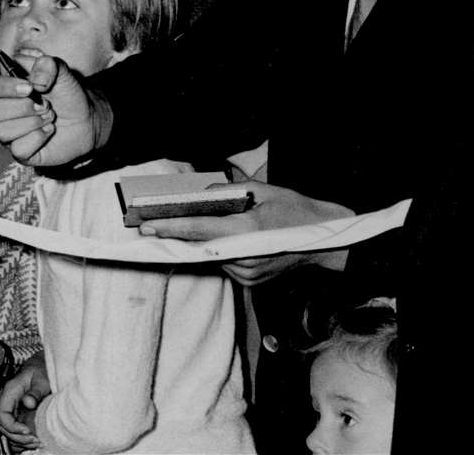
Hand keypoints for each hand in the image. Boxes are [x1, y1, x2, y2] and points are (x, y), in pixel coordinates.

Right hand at [0, 55, 101, 167]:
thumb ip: (47, 64)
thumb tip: (34, 81)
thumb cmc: (67, 93)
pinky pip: (19, 148)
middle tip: (46, 104)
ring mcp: (10, 134)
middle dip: (23, 107)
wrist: (86, 117)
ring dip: (33, 122)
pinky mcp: (21, 152)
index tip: (29, 87)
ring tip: (50, 116)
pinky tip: (49, 131)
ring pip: (3, 131)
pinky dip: (38, 138)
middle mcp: (2, 112)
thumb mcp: (61, 70)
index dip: (4, 87)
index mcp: (6, 88)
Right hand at [0, 352, 49, 449]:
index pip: (1, 414)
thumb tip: (28, 403)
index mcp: (10, 391)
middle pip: (3, 425)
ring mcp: (12, 406)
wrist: (43, 365)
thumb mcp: (42, 379)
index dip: (12, 426)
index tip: (27, 430)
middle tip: (34, 440)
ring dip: (20, 438)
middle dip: (17, 436)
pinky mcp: (18, 411)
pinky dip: (23, 435)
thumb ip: (35, 391)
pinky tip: (34, 439)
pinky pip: (15, 426)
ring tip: (36, 442)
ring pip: (8, 428)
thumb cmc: (43, 369)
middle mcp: (8, 400)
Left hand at [138, 181, 353, 285]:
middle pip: (200, 247)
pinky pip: (223, 264)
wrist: (326, 241)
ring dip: (196, 244)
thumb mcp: (266, 190)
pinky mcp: (250, 282)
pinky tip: (211, 240)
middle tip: (147, 228)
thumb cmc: (296, 210)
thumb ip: (230, 192)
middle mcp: (246, 256)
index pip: (202, 230)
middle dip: (174, 237)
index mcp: (249, 230)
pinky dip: (214, 252)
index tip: (148, 227)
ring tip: (176, 229)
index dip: (172, 228)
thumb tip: (202, 195)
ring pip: (211, 257)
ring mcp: (248, 273)